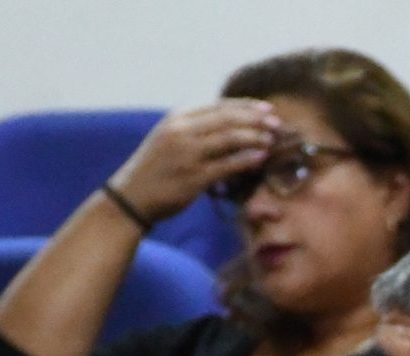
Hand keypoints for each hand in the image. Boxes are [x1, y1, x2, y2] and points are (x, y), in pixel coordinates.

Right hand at [107, 100, 284, 224]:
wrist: (132, 196)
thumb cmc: (156, 169)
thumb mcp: (169, 139)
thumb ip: (194, 129)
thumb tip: (230, 124)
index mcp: (176, 119)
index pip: (217, 106)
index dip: (245, 106)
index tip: (266, 108)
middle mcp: (181, 132)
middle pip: (226, 119)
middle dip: (255, 119)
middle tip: (277, 123)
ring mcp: (187, 154)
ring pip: (229, 138)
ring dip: (254, 137)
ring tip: (272, 138)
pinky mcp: (193, 178)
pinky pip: (227, 165)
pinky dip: (246, 159)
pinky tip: (262, 157)